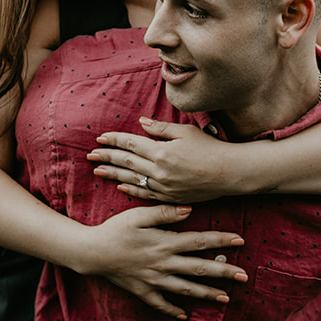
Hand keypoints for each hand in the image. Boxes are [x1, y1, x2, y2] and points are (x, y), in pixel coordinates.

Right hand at [78, 204, 246, 317]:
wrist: (90, 252)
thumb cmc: (114, 229)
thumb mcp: (137, 215)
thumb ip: (164, 212)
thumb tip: (189, 210)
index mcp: (165, 242)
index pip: (200, 241)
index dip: (221, 241)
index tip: (240, 241)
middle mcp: (163, 263)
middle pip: (199, 268)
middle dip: (223, 272)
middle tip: (244, 277)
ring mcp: (154, 280)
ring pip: (186, 289)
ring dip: (206, 294)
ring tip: (225, 299)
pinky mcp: (142, 291)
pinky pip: (160, 304)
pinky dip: (172, 310)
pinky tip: (184, 315)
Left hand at [88, 118, 248, 202]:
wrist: (230, 173)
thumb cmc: (210, 148)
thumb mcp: (185, 132)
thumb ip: (161, 129)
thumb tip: (141, 123)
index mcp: (161, 151)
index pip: (131, 144)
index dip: (114, 140)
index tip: (100, 138)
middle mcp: (159, 171)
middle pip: (126, 162)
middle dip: (107, 157)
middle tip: (91, 155)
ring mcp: (164, 186)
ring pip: (132, 179)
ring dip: (114, 174)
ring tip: (98, 171)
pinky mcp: (170, 197)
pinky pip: (145, 194)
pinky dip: (132, 190)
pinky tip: (121, 187)